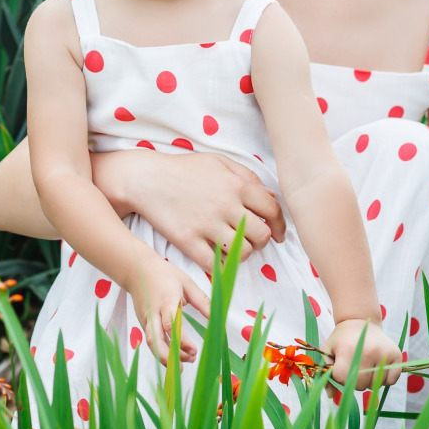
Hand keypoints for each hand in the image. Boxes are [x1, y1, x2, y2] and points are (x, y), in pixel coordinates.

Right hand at [96, 150, 286, 269]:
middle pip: (262, 236)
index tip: (279, 235)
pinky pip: (215, 264)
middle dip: (262, 241)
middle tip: (254, 240)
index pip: (273, 211)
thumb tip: (270, 197)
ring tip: (235, 247)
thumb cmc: (185, 169)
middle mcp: (226, 206)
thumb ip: (247, 177)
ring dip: (243, 253)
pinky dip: (221, 265)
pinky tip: (218, 258)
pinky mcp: (188, 241)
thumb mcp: (219, 162)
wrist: (147, 179)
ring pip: (242, 253)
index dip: (281, 226)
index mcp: (237, 186)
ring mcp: (207, 225)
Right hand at [128, 253, 210, 366]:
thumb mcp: (187, 283)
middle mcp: (153, 313)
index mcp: (166, 301)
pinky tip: (174, 357)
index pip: (170, 325)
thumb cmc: (165, 275)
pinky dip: (161, 352)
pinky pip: (151, 341)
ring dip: (165, 357)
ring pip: (151, 344)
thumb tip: (218, 317)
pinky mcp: (143, 324)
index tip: (194, 350)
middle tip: (188, 362)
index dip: (181, 341)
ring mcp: (146, 319)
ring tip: (183, 365)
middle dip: (170, 356)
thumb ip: (202, 301)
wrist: (138, 270)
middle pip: (155, 340)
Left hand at [323, 318, 401, 389]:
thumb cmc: (342, 338)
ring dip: (370, 380)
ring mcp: (384, 354)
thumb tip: (331, 396)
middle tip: (354, 365)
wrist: (361, 321)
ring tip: (366, 364)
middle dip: (355, 380)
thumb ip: (326, 373)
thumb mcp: (328, 350)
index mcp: (349, 350)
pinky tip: (378, 367)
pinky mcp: (397, 356)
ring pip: (375, 385)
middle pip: (360, 385)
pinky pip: (391, 382)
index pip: (343, 379)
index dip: (340, 375)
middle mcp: (368, 352)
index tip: (341, 364)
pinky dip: (385, 379)